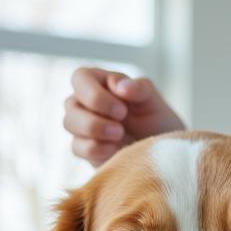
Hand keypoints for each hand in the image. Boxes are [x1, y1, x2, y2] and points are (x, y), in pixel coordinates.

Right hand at [64, 67, 184, 166]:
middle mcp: (85, 102)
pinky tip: (115, 151)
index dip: (95, 94)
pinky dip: (95, 149)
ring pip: (69, 124)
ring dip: (94, 130)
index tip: (122, 110)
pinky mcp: (85, 149)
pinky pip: (76, 147)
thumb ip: (139, 88)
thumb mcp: (153, 101)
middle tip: (120, 129)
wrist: (162, 153)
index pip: (81, 77)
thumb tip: (119, 85)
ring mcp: (82, 126)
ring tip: (119, 137)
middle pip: (70, 104)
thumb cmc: (156, 121)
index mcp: (100, 82)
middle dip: (95, 117)